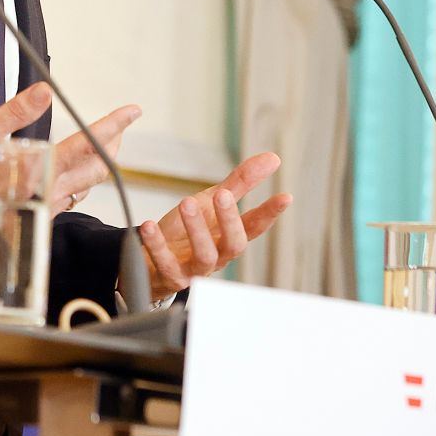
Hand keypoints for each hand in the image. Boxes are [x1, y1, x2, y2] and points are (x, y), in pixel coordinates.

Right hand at [0, 83, 141, 249]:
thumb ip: (15, 112)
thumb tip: (45, 92)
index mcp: (37, 171)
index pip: (86, 145)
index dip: (112, 126)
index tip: (132, 111)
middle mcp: (48, 192)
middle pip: (97, 167)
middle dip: (114, 142)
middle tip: (123, 123)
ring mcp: (45, 206)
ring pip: (88, 184)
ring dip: (102, 160)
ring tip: (108, 141)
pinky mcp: (38, 214)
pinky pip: (73, 195)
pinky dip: (84, 177)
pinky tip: (79, 169)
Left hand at [135, 152, 290, 301]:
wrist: (152, 262)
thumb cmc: (186, 232)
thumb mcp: (210, 202)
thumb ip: (239, 183)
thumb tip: (273, 159)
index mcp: (228, 236)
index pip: (255, 226)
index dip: (270, 213)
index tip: (285, 197)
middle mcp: (217, 255)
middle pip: (234, 244)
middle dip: (230, 220)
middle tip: (222, 194)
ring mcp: (195, 269)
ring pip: (204, 256)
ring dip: (196, 229)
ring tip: (186, 202)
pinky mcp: (171, 277)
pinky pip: (166, 264)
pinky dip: (158, 246)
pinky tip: (149, 226)